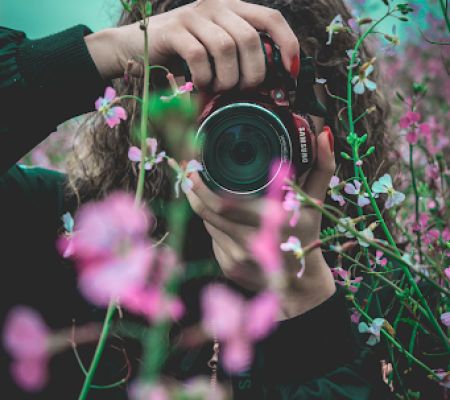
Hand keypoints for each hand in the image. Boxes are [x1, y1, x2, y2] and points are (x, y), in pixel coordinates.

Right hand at [85, 0, 299, 91]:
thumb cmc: (182, 54)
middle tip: (242, 90)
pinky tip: (201, 84)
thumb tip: (268, 83)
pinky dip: (204, 77)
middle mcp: (216, 6)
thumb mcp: (216, 51)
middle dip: (253, 73)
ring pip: (226, 47)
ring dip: (227, 78)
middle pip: (251, 38)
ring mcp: (194, 16)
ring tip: (218, 88)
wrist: (135, 46)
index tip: (291, 71)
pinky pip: (199, 56)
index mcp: (232, 8)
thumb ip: (240, 57)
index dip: (288, 44)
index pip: (271, 18)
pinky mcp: (174, 31)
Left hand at [185, 128, 336, 318]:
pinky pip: (213, 238)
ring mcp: (239, 257)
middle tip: (189, 171)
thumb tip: (323, 135)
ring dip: (203, 204)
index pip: (225, 203)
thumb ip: (322, 167)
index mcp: (275, 221)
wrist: (302, 286)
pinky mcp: (230, 267)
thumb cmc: (308, 235)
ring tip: (201, 187)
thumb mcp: (315, 201)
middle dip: (194, 190)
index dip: (202, 185)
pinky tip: (220, 216)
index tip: (194, 165)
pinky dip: (214, 224)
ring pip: (209, 223)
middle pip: (210, 212)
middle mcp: (254, 242)